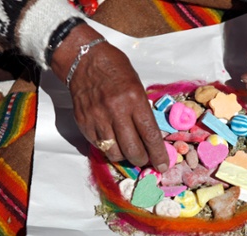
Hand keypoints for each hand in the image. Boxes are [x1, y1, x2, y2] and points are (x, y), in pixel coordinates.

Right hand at [51, 24, 168, 171]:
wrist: (84, 59)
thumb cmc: (115, 69)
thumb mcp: (137, 85)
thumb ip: (142, 110)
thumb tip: (150, 135)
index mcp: (134, 100)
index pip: (150, 135)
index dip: (158, 154)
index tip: (163, 165)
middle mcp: (116, 111)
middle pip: (132, 150)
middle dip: (142, 160)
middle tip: (145, 160)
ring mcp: (97, 119)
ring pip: (114, 153)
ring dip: (125, 157)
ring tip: (129, 152)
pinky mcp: (84, 123)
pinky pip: (99, 146)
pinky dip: (108, 148)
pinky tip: (113, 142)